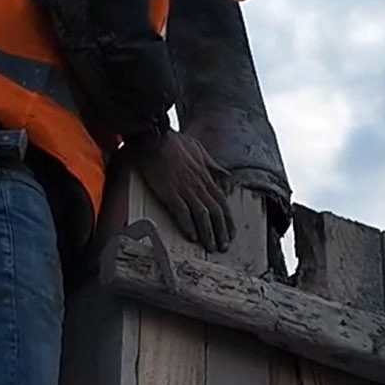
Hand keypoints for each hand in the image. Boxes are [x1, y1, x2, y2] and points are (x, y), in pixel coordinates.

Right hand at [129, 130, 233, 252]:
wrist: (153, 136)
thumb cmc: (173, 142)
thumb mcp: (200, 150)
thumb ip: (213, 166)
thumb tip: (226, 178)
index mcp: (205, 175)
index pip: (222, 202)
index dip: (228, 220)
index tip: (231, 233)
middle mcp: (198, 183)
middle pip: (216, 211)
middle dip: (221, 231)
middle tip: (223, 247)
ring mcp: (184, 188)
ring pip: (202, 214)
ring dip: (208, 233)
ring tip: (210, 247)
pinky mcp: (169, 191)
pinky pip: (182, 212)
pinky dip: (188, 225)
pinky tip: (191, 237)